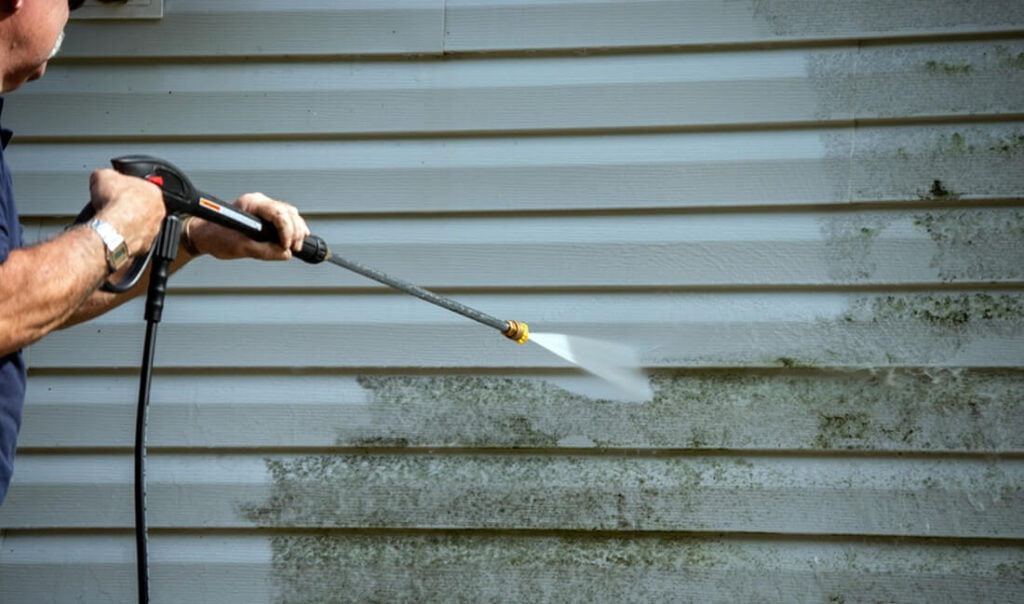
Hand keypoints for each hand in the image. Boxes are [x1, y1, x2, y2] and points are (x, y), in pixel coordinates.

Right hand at [89, 169, 165, 255]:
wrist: (111, 229)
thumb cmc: (113, 203)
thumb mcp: (103, 175)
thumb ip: (108, 174)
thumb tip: (103, 176)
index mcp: (154, 192)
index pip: (142, 187)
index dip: (126, 189)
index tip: (117, 191)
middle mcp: (158, 212)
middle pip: (143, 207)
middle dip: (129, 207)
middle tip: (114, 206)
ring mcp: (154, 230)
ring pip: (141, 225)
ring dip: (129, 223)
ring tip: (113, 221)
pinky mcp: (146, 245)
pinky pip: (136, 240)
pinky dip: (126, 237)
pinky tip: (115, 233)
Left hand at [186, 193, 310, 260]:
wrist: (203, 235)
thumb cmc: (215, 236)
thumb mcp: (240, 248)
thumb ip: (265, 251)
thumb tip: (285, 254)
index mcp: (252, 204)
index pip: (279, 214)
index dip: (287, 232)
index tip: (287, 247)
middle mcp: (259, 202)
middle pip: (289, 213)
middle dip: (296, 232)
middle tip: (294, 248)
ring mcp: (262, 207)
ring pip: (290, 214)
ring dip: (297, 230)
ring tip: (295, 246)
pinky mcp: (264, 215)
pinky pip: (285, 217)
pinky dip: (292, 228)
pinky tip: (295, 238)